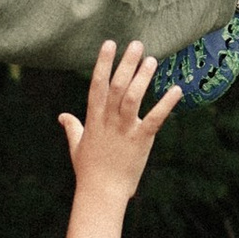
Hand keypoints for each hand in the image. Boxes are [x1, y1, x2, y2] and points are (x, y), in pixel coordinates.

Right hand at [58, 38, 182, 200]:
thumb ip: (72, 127)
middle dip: (126, 64)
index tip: (109, 44)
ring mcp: (124, 130)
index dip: (103, 63)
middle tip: (136, 44)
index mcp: (93, 119)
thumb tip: (62, 116)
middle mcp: (108, 121)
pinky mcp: (141, 141)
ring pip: (132, 98)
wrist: (102, 193)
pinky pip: (155, 119)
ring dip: (142, 78)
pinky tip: (176, 89)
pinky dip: (166, 103)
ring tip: (152, 60)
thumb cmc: (89, 171)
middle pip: (116, 86)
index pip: (96, 85)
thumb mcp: (77, 147)